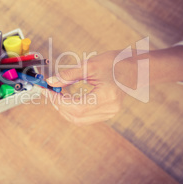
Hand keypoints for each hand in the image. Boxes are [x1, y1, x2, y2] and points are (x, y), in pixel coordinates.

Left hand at [44, 45, 182, 125]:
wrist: (135, 68)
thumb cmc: (115, 63)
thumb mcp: (90, 65)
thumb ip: (69, 75)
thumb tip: (51, 82)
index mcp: (106, 96)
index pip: (75, 106)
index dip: (58, 100)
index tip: (46, 90)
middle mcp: (109, 109)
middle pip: (76, 116)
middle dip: (59, 105)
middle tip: (49, 92)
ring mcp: (109, 113)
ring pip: (79, 120)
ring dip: (64, 110)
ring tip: (56, 95)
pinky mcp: (107, 113)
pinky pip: (85, 118)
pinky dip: (72, 110)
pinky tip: (66, 99)